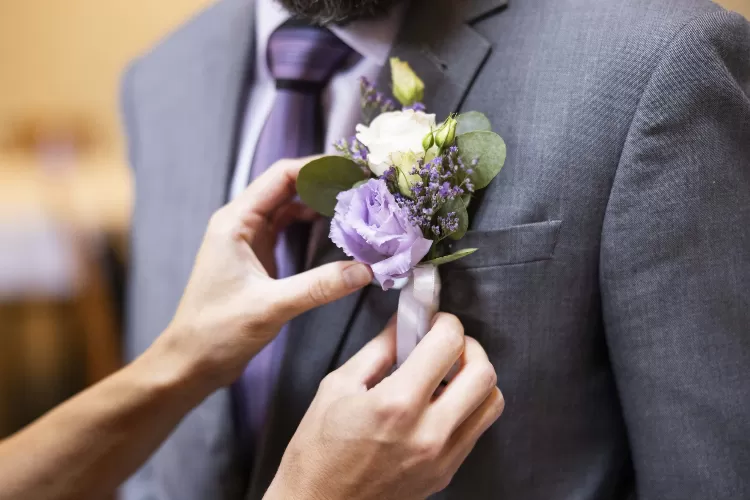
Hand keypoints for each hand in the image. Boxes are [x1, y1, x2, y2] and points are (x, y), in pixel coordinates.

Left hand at [155, 157, 373, 386]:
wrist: (191, 362)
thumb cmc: (217, 331)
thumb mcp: (271, 306)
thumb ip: (319, 286)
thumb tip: (367, 270)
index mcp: (236, 221)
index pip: (282, 176)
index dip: (319, 168)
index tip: (355, 170)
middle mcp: (241, 222)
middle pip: (288, 187)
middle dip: (326, 183)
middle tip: (365, 187)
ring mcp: (249, 239)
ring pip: (290, 207)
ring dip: (321, 204)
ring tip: (357, 205)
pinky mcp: (258, 257)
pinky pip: (288, 229)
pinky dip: (313, 226)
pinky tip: (337, 232)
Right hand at [267, 313, 503, 499]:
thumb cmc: (317, 452)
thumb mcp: (337, 387)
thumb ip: (379, 350)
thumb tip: (405, 323)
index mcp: (396, 404)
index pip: (447, 345)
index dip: (445, 322)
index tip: (434, 320)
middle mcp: (428, 432)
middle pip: (483, 373)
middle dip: (469, 346)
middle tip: (447, 343)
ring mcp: (442, 457)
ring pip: (492, 403)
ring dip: (476, 379)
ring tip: (448, 374)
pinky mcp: (445, 473)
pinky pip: (476, 429)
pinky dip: (468, 407)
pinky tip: (440, 403)